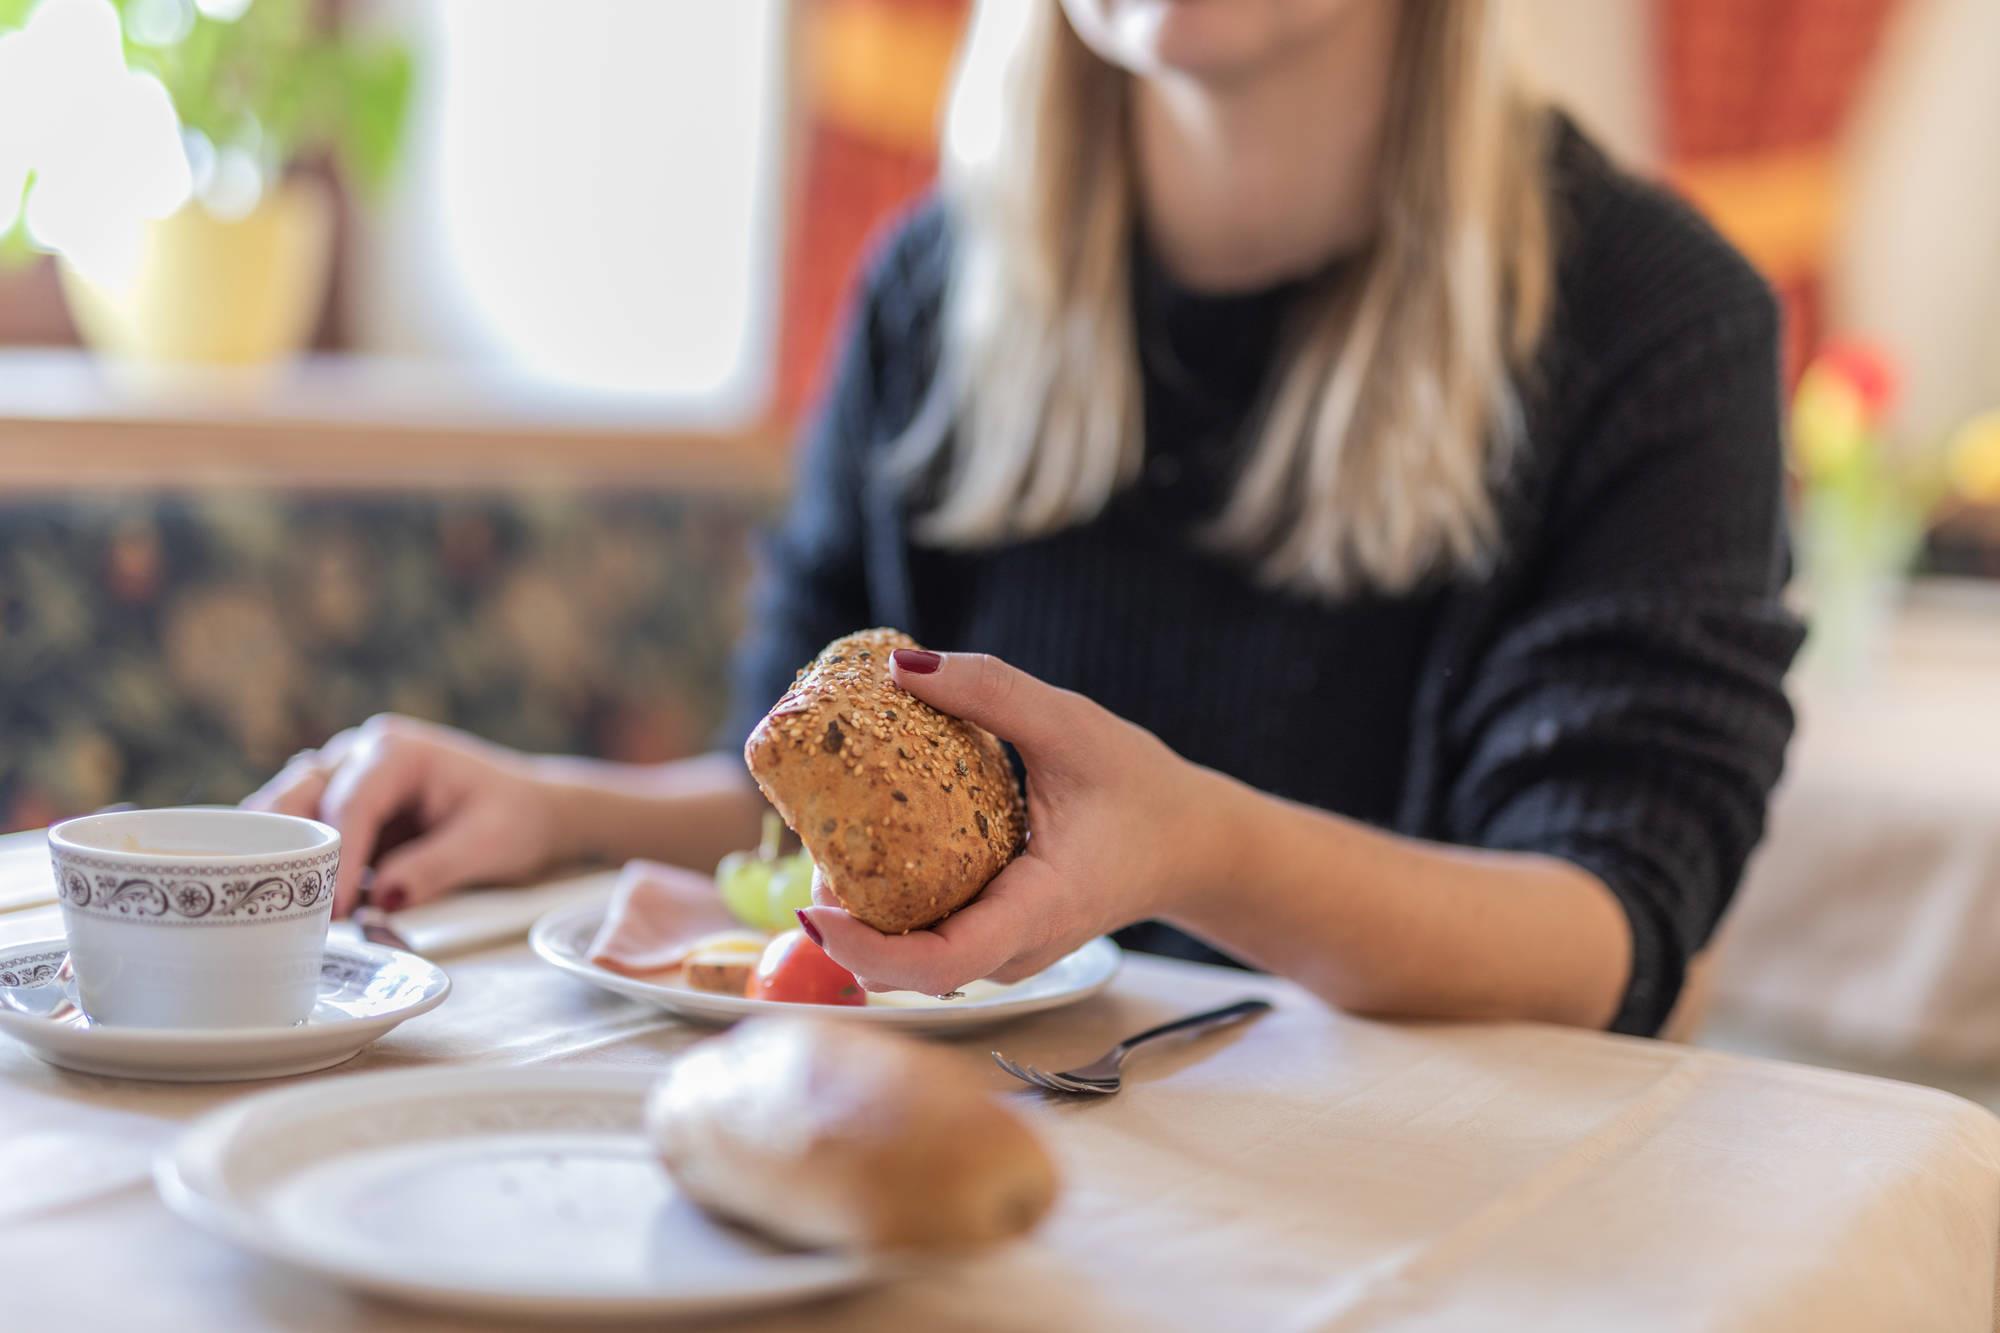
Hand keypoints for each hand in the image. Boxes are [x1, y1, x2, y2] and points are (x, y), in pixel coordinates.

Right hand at [243, 715, 560, 916]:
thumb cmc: (515, 820)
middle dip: (288, 845)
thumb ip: (434, 868)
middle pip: (303, 794)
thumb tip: (380, 897)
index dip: (337, 857)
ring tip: (265, 893)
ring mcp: (347, 776)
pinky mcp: (342, 807)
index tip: (330, 908)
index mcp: (400, 752)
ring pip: (291, 805)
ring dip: (277, 847)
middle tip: (282, 900)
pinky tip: (274, 886)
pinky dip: (288, 853)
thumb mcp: (488, 845)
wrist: (530, 813)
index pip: (353, 804)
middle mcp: (363, 754)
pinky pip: (302, 825)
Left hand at [798, 650, 1239, 994]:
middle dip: (844, 922)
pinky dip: (889, 908)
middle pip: (906, 968)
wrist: (1193, 845)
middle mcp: (1016, 949)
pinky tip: (868, 849)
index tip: (810, 910)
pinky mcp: (997, 942)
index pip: (938, 963)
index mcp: (1038, 909)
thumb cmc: (1142, 788)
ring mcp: (1005, 955)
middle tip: (811, 841)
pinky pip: (929, 940)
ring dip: (862, 916)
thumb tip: (902, 666)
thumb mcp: (1072, 725)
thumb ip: (992, 691)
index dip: (863, 949)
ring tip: (830, 838)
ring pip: (911, 962)